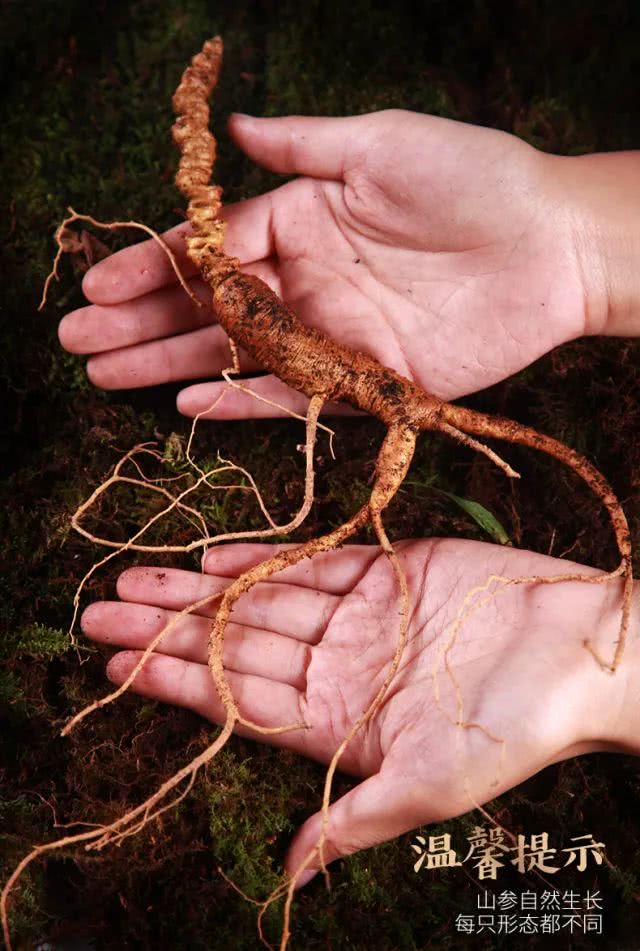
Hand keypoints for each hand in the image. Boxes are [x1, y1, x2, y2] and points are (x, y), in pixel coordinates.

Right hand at [59, 110, 602, 416]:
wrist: (553, 247)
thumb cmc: (475, 181)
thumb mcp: (381, 143)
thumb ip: (303, 145)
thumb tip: (231, 124)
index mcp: (302, 219)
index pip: (211, 248)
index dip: (152, 266)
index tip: (98, 285)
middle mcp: (307, 279)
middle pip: (208, 307)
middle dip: (140, 322)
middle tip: (78, 342)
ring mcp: (330, 333)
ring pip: (234, 353)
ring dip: (168, 362)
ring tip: (106, 374)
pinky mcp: (362, 379)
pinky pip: (289, 397)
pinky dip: (240, 404)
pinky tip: (187, 403)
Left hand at [80, 538, 636, 882]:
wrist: (579, 651)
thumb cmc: (514, 729)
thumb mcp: (429, 788)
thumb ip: (352, 822)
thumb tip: (288, 875)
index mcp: (340, 724)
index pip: (239, 702)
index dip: (175, 685)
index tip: (115, 669)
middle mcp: (340, 667)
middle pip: (236, 647)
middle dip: (167, 631)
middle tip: (99, 612)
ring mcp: (360, 616)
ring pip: (262, 600)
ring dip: (199, 590)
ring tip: (136, 577)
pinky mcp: (386, 569)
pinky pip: (310, 562)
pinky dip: (263, 559)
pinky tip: (212, 558)